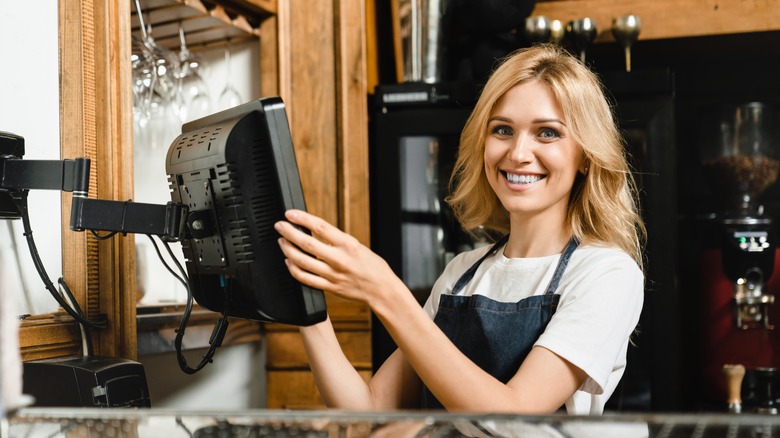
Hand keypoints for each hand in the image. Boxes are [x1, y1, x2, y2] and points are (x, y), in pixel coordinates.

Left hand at [274, 209, 402, 305]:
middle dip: (289, 233)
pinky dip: (294, 269)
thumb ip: (337, 240)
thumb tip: (315, 229)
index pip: (320, 227)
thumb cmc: (372, 266)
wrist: (381, 289)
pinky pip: (305, 279)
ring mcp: (333, 275)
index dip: (302, 219)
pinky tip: (289, 262)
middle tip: (279, 226)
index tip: (290, 214)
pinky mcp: (329, 287)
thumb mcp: (357, 246)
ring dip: (288, 250)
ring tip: (282, 242)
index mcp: (348, 244)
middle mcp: (339, 259)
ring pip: (302, 262)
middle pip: (307, 244)